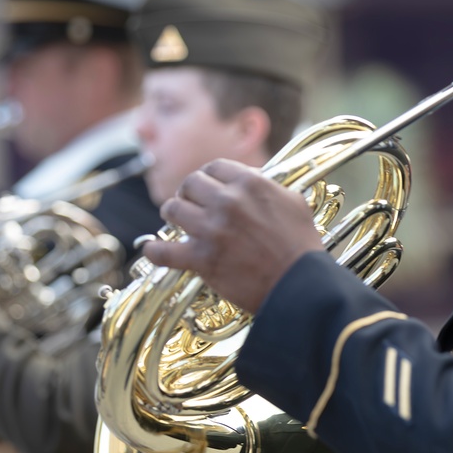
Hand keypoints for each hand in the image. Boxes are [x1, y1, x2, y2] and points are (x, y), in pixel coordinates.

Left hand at [141, 159, 323, 313]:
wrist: (299, 285)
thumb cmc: (301, 246)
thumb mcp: (293, 202)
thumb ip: (268, 187)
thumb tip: (255, 181)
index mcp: (250, 183)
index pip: (214, 167)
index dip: (208, 176)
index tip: (207, 186)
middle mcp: (227, 201)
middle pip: (190, 183)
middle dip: (188, 192)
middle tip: (190, 203)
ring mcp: (212, 229)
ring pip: (172, 209)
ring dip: (173, 214)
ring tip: (177, 221)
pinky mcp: (202, 259)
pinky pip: (164, 251)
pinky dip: (154, 250)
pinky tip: (151, 248)